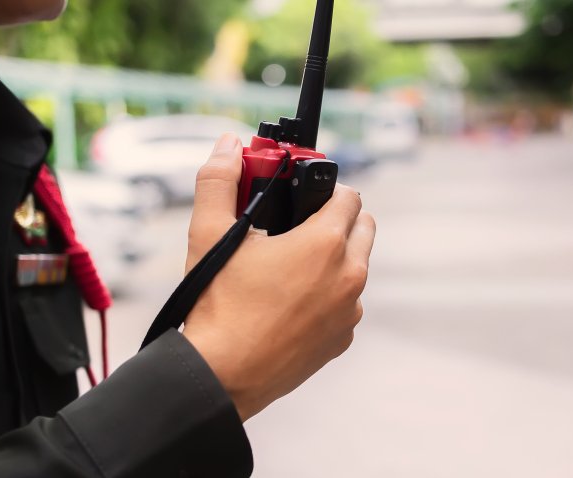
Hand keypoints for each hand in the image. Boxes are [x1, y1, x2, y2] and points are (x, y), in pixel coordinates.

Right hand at [181, 133, 375, 420]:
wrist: (222, 374)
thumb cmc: (218, 306)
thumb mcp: (209, 235)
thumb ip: (218, 181)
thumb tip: (226, 145)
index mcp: (325, 243)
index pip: (349, 195)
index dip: (325, 189)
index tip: (304, 196)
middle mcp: (349, 275)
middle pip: (363, 227)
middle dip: (338, 219)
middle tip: (301, 226)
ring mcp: (350, 310)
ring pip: (357, 267)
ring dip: (336, 259)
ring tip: (293, 266)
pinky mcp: (343, 338)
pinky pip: (347, 304)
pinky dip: (330, 296)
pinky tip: (295, 302)